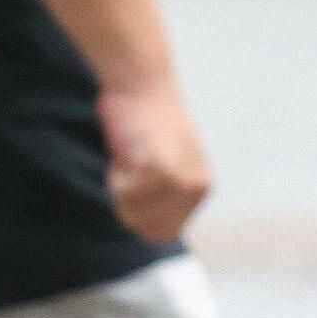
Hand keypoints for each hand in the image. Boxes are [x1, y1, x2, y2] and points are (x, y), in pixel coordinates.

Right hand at [97, 78, 212, 240]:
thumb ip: (160, 194)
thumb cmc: (144, 121)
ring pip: (134, 213)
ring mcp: (181, 181)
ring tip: (129, 157)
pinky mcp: (162, 171)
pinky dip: (116, 176)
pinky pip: (126, 193)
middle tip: (129, 169)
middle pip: (146, 228)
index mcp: (199, 189)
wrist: (142, 84)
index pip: (162, 233)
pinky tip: (125, 152)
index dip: (138, 216)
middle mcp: (197, 189)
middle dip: (128, 205)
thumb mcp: (162, 161)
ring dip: (120, 189)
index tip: (133, 185)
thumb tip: (149, 232)